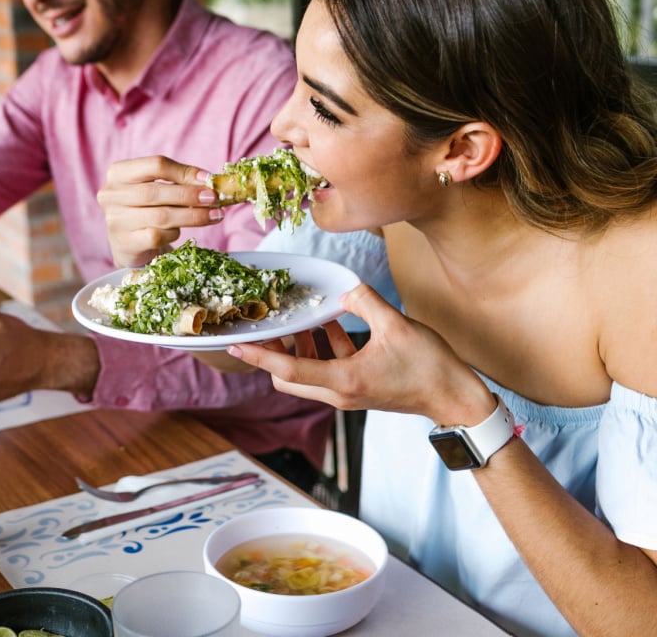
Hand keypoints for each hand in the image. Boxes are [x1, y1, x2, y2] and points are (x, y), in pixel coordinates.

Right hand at [97, 155, 223, 267]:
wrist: (129, 245)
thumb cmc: (148, 210)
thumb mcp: (158, 189)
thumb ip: (179, 181)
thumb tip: (209, 181)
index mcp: (119, 173)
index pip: (155, 165)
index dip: (185, 172)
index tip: (208, 179)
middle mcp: (111, 194)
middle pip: (156, 191)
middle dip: (190, 195)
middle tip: (214, 199)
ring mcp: (115, 220)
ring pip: (160, 216)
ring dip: (192, 216)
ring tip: (214, 215)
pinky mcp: (124, 243)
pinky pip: (157, 236)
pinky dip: (174, 234)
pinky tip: (180, 232)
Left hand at [228, 283, 494, 423]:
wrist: (454, 398)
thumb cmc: (429, 366)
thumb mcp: (395, 325)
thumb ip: (364, 301)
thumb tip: (344, 291)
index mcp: (343, 380)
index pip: (287, 370)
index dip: (259, 354)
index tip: (236, 344)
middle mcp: (339, 392)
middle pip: (288, 377)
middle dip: (275, 350)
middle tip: (272, 323)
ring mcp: (348, 393)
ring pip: (306, 373)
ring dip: (300, 347)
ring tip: (303, 317)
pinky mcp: (358, 387)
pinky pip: (327, 368)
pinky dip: (323, 348)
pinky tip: (331, 322)